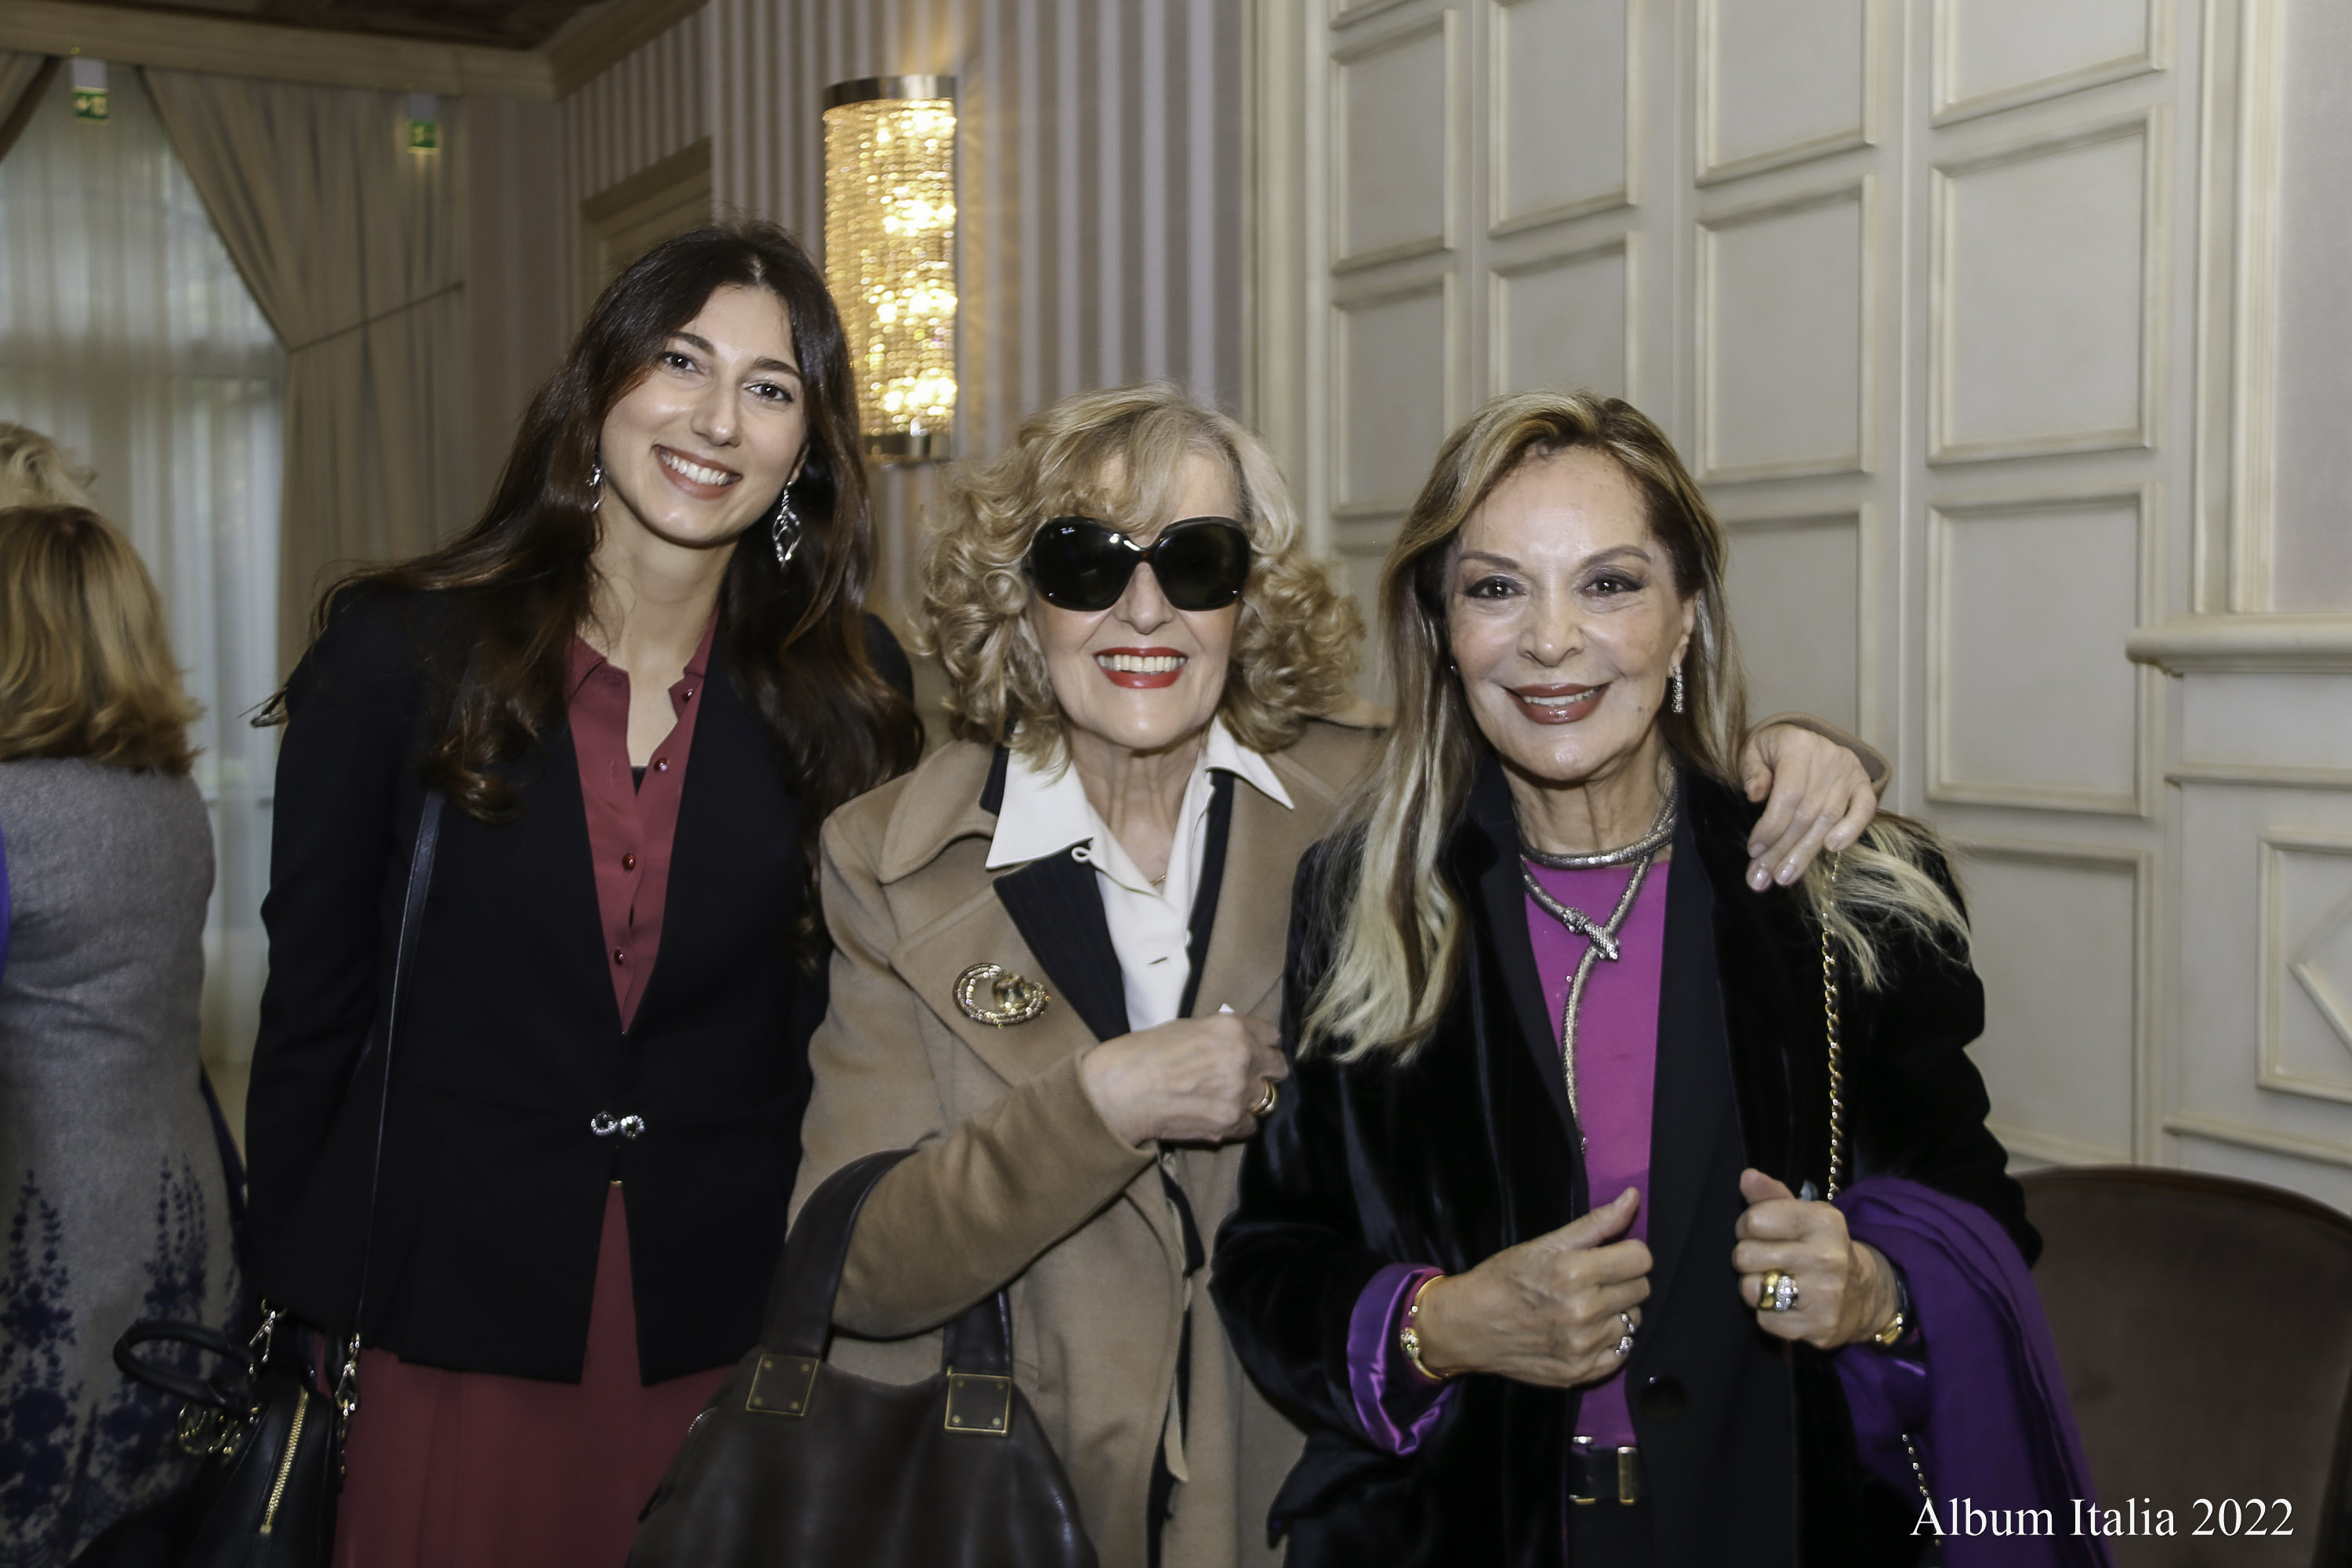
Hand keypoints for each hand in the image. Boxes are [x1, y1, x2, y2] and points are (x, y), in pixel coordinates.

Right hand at [1079, 1012, 1285, 1146]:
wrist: (1121, 1090)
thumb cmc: (1145, 1053)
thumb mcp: (1188, 1028)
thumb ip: (1222, 1035)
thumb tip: (1241, 1044)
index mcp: (1233, 1028)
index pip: (1273, 1036)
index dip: (1263, 1045)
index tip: (1257, 1052)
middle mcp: (1244, 1058)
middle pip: (1279, 1068)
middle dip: (1264, 1072)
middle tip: (1244, 1078)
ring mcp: (1239, 1093)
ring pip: (1267, 1099)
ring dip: (1250, 1099)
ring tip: (1225, 1099)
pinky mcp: (1230, 1122)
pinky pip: (1251, 1125)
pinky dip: (1238, 1122)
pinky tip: (1216, 1115)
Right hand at [1412, 1188, 1650, 1387]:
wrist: (1466, 1326)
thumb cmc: (1503, 1278)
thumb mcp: (1544, 1244)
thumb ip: (1595, 1223)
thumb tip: (1633, 1197)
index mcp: (1576, 1272)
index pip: (1641, 1260)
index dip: (1627, 1253)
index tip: (1609, 1256)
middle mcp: (1584, 1312)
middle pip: (1641, 1290)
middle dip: (1621, 1281)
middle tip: (1592, 1282)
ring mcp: (1583, 1347)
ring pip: (1633, 1322)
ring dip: (1615, 1312)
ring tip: (1585, 1307)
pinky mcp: (1581, 1373)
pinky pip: (1623, 1353)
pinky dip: (1609, 1341)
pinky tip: (1584, 1332)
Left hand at [1731, 1170, 1899, 1349]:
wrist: (1866, 1296)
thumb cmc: (1824, 1248)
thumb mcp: (1806, 1215)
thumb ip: (1772, 1196)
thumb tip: (1747, 1177)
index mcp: (1824, 1221)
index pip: (1753, 1220)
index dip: (1748, 1227)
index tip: (1761, 1234)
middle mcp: (1826, 1257)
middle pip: (1744, 1255)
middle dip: (1749, 1258)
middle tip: (1768, 1261)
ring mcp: (1824, 1295)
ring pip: (1750, 1289)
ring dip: (1756, 1288)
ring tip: (1776, 1282)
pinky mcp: (1818, 1327)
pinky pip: (1764, 1319)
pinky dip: (1768, 1314)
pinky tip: (1787, 1305)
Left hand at [1737, 724, 1878, 891]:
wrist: (1797, 738)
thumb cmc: (1770, 751)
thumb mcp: (1752, 752)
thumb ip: (1751, 771)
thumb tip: (1754, 793)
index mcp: (1797, 746)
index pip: (1788, 794)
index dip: (1771, 826)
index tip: (1754, 851)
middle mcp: (1827, 758)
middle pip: (1807, 813)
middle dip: (1783, 850)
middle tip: (1763, 878)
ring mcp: (1848, 772)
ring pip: (1829, 819)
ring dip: (1805, 853)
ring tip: (1784, 877)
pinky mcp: (1863, 783)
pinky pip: (1864, 810)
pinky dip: (1851, 831)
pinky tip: (1831, 850)